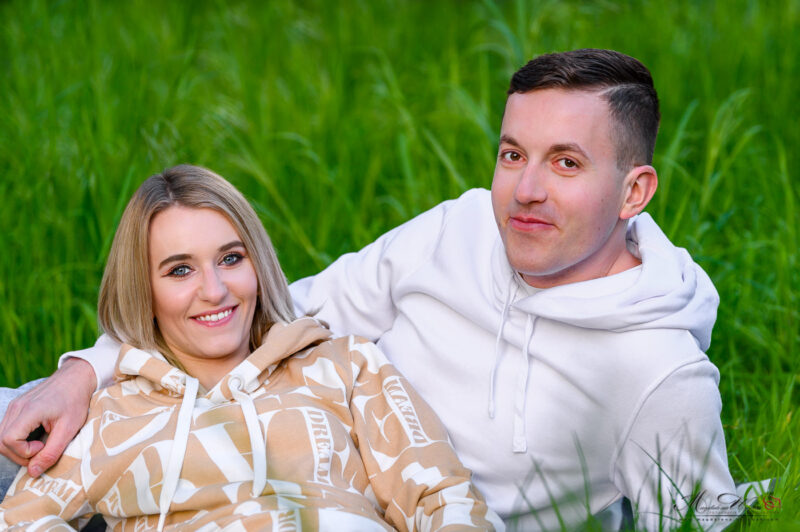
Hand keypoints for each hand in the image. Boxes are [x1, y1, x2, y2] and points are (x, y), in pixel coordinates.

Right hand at [0, 358, 95, 476]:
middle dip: (18, 454)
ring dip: (17, 448)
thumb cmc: (76, 401)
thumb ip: (51, 452)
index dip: (23, 451)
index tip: (43, 446)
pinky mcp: (16, 407)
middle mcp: (16, 407)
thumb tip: (33, 472)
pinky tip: (35, 437)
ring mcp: (14, 406)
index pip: (8, 440)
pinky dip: (17, 439)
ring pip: (1, 436)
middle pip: (0, 441)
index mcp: (29, 410)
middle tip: (41, 451)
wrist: (77, 378)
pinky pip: (7, 429)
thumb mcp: (69, 428)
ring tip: (39, 445)